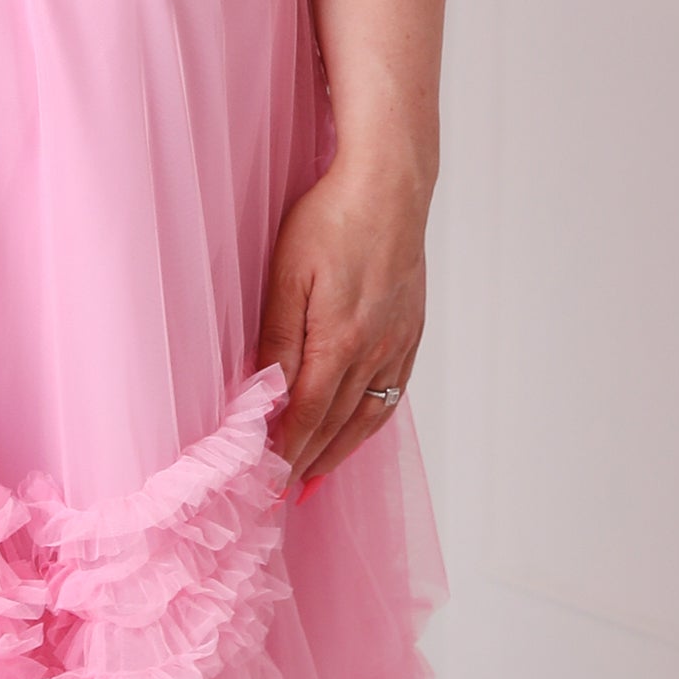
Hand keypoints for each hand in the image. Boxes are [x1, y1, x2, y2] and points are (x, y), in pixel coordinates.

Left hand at [255, 161, 425, 487]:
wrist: (391, 185)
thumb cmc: (332, 218)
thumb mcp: (289, 273)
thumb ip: (279, 337)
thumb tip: (266, 391)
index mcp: (341, 340)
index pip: (309, 415)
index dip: (287, 452)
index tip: (267, 480)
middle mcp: (376, 350)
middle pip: (339, 423)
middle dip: (310, 462)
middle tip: (285, 493)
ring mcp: (399, 341)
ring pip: (370, 413)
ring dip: (342, 450)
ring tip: (317, 474)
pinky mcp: (411, 328)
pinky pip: (393, 390)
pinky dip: (372, 420)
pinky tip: (359, 428)